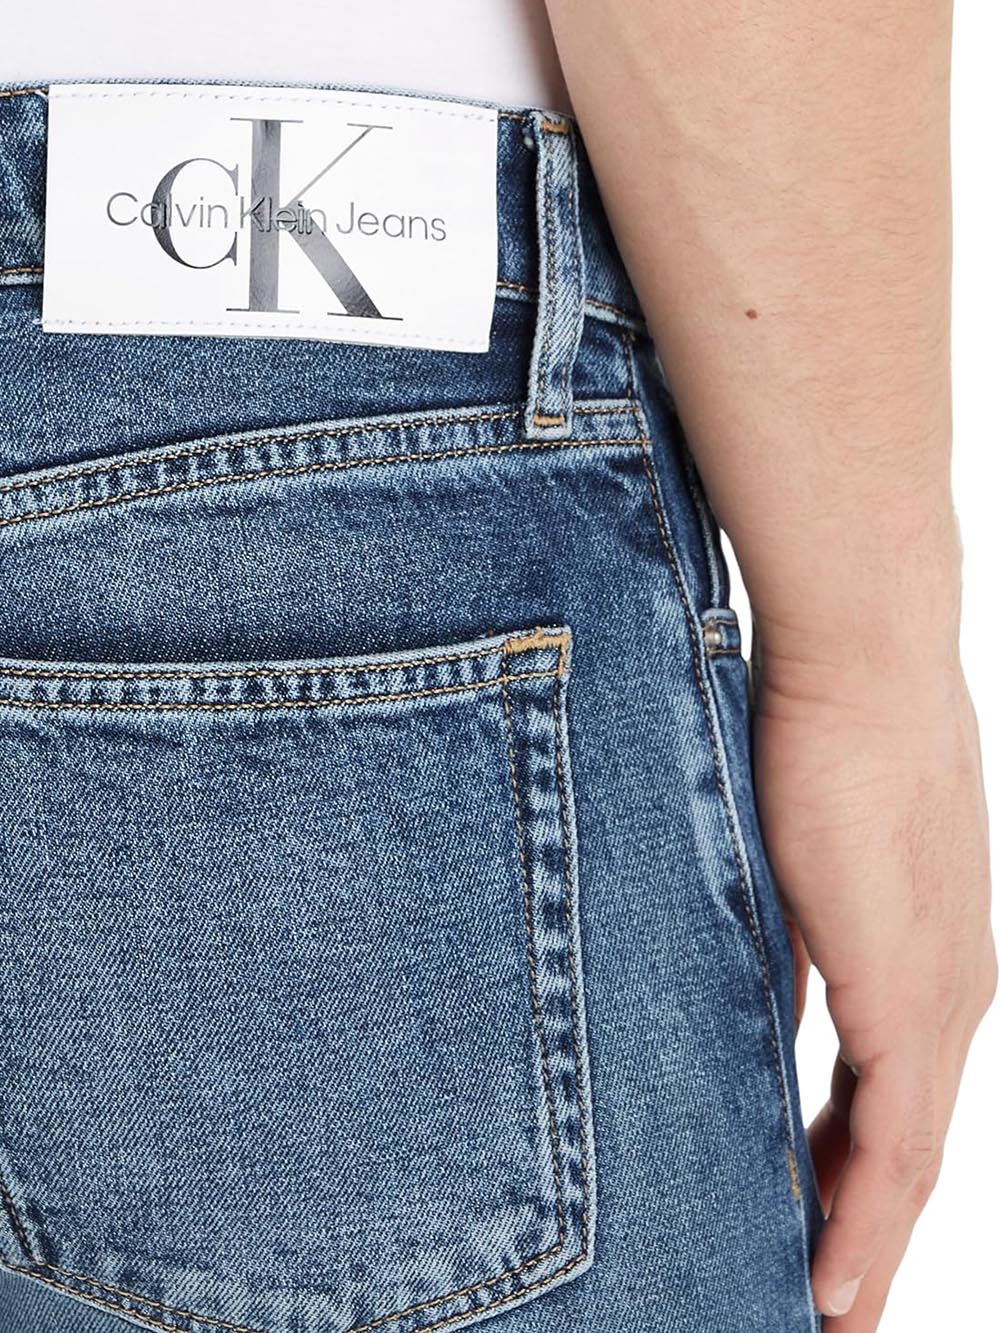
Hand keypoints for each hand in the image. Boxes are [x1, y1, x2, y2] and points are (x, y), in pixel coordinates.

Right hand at [752, 650, 995, 1327]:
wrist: (863, 660)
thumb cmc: (816, 734)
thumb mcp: (791, 859)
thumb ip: (783, 940)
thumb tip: (754, 992)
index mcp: (921, 960)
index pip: (890, 1093)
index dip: (851, 1173)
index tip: (812, 1225)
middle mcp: (948, 994)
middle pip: (906, 1148)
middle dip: (861, 1229)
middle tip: (824, 1306)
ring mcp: (938, 1000)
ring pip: (908, 1162)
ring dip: (863, 1246)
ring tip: (825, 1316)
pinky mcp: (912, 997)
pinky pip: (896, 1144)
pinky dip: (865, 1219)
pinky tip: (832, 1280)